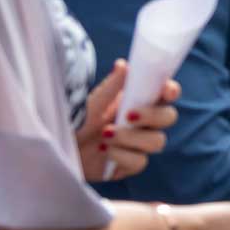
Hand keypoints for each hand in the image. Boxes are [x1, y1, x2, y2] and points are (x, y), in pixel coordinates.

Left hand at [80, 63, 180, 180]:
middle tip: (128, 116)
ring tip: (105, 135)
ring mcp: (139, 144)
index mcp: (137, 101)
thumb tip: (124, 65)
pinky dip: (121, 155)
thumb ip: (110, 88)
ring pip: (157, 141)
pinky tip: (103, 151)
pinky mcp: (132, 164)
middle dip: (152, 116)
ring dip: (131, 138)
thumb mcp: (90, 103)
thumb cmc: (74, 122)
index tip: (165, 91)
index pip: (165, 93)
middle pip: (169, 117)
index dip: (171, 91)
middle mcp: (143, 122)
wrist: (58, 149)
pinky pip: (140, 161)